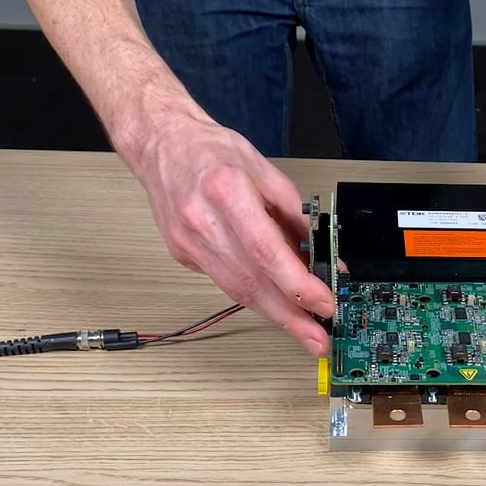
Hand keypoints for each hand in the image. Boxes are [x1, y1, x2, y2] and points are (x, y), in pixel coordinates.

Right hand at [124, 115, 334, 355]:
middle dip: (290, 317)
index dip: (297, 284)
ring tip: (304, 331)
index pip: (266, 251)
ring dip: (274, 314)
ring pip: (236, 290)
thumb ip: (295, 213)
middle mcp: (203, 221)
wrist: (161, 145)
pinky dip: (252, 293)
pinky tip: (273, 301)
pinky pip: (224, 281)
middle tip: (319, 340)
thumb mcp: (264, 169)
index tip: (324, 303)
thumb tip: (322, 252)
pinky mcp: (182, 255)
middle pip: (251, 282)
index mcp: (226, 191)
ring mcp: (187, 242)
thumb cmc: (211, 151)